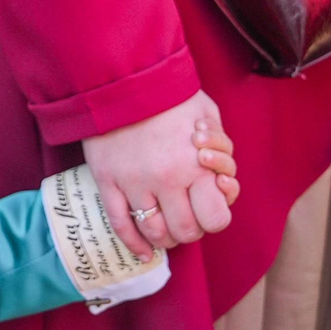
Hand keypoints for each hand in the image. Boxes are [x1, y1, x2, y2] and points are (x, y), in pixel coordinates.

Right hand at [82, 91, 232, 259]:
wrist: (121, 77)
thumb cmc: (170, 94)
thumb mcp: (209, 114)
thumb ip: (220, 148)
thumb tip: (223, 180)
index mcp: (196, 164)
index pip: (215, 219)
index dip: (214, 218)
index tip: (208, 208)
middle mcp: (167, 180)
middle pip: (186, 232)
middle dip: (191, 231)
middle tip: (188, 219)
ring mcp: (134, 184)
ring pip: (154, 234)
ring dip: (164, 239)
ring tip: (166, 230)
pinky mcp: (107, 182)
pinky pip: (121, 225)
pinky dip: (134, 244)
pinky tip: (143, 251)